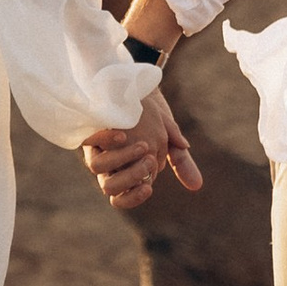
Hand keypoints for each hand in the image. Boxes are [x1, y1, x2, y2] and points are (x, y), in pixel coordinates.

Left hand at [83, 87, 202, 211]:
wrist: (137, 87)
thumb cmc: (151, 117)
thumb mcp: (168, 138)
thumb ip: (180, 161)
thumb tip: (197, 185)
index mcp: (126, 171)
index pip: (123, 198)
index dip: (134, 196)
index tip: (149, 187)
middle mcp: (108, 163)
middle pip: (110, 187)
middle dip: (131, 178)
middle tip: (149, 161)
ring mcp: (97, 146)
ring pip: (97, 168)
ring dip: (121, 160)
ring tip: (143, 146)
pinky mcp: (89, 128)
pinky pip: (89, 141)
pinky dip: (106, 140)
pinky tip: (123, 134)